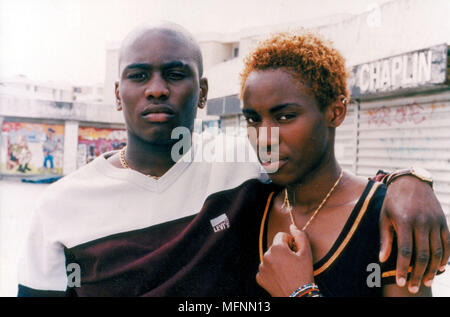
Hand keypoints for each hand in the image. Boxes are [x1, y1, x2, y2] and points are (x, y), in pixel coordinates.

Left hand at [256, 225, 313, 296]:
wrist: (298, 296)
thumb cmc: (303, 274)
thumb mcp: (306, 253)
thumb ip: (300, 236)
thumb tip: (292, 226)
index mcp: (277, 248)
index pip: (281, 236)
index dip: (290, 242)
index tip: (295, 252)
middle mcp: (266, 255)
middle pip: (275, 247)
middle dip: (283, 252)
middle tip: (292, 263)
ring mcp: (261, 267)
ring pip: (270, 258)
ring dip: (276, 261)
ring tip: (286, 271)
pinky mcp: (259, 277)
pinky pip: (265, 269)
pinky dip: (271, 271)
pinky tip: (280, 277)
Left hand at [379, 176, 449, 293]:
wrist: (411, 182)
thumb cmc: (393, 202)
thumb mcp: (384, 217)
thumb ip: (385, 239)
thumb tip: (382, 259)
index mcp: (405, 221)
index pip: (405, 250)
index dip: (403, 268)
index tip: (401, 281)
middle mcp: (422, 222)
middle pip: (423, 255)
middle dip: (418, 274)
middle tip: (414, 288)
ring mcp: (435, 222)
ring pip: (437, 252)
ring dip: (432, 269)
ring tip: (426, 282)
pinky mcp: (443, 222)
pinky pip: (447, 243)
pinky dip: (445, 258)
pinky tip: (440, 269)